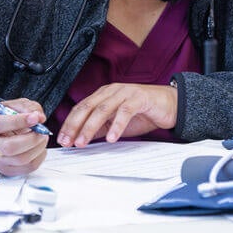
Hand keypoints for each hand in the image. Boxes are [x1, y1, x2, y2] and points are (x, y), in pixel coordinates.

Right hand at [0, 98, 49, 175]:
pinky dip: (39, 157)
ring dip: (38, 148)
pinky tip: (39, 147)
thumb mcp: (15, 105)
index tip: (34, 118)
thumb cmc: (7, 117)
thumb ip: (28, 108)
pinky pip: (28, 167)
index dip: (18, 121)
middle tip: (42, 131)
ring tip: (42, 137)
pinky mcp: (7, 169)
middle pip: (8, 147)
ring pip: (20, 159)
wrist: (1, 131)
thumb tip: (39, 117)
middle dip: (30, 139)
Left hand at [57, 83, 177, 146]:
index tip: (62, 139)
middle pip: (87, 107)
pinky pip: (124, 112)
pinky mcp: (139, 98)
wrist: (170, 105)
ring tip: (83, 141)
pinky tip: (111, 138)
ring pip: (102, 109)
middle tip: (68, 141)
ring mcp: (124, 93)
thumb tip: (81, 138)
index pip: (80, 108)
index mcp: (103, 95)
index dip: (70, 124)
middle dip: (75, 125)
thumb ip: (100, 127)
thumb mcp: (116, 122)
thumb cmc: (143, 112)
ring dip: (90, 127)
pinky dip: (116, 125)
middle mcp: (111, 91)